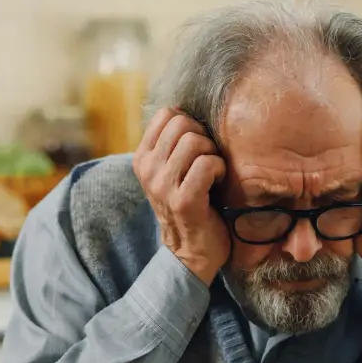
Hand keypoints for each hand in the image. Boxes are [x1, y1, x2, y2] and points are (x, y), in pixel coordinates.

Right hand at [133, 108, 229, 285]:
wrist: (191, 252)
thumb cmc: (190, 204)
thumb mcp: (171, 171)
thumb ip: (173, 143)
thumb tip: (186, 109)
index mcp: (142, 158)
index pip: (166, 114)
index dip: (189, 123)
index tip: (197, 145)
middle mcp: (147, 169)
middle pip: (182, 123)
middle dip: (203, 136)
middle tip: (208, 159)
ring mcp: (163, 185)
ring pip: (195, 141)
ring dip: (213, 154)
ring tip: (212, 173)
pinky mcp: (183, 200)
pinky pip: (207, 163)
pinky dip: (219, 169)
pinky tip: (217, 183)